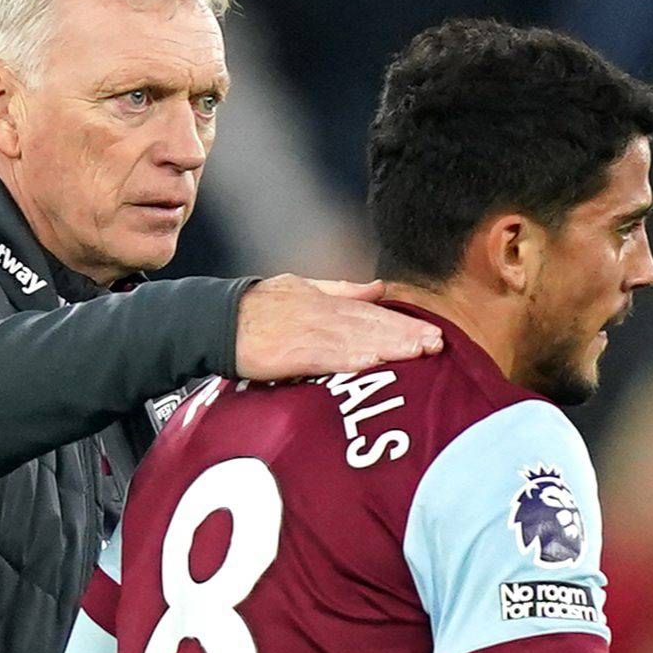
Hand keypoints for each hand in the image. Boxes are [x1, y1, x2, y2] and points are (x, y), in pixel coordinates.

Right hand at [234, 277, 442, 381]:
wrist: (216, 319)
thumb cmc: (258, 309)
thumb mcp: (303, 288)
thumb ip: (342, 290)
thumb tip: (379, 288)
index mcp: (326, 300)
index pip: (373, 313)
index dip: (403, 324)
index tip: (432, 334)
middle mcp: (321, 313)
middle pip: (371, 325)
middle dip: (405, 336)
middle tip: (436, 345)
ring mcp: (307, 332)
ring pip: (356, 339)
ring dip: (388, 347)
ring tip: (417, 354)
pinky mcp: (290, 351)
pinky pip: (325, 355)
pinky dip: (349, 359)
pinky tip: (371, 364)